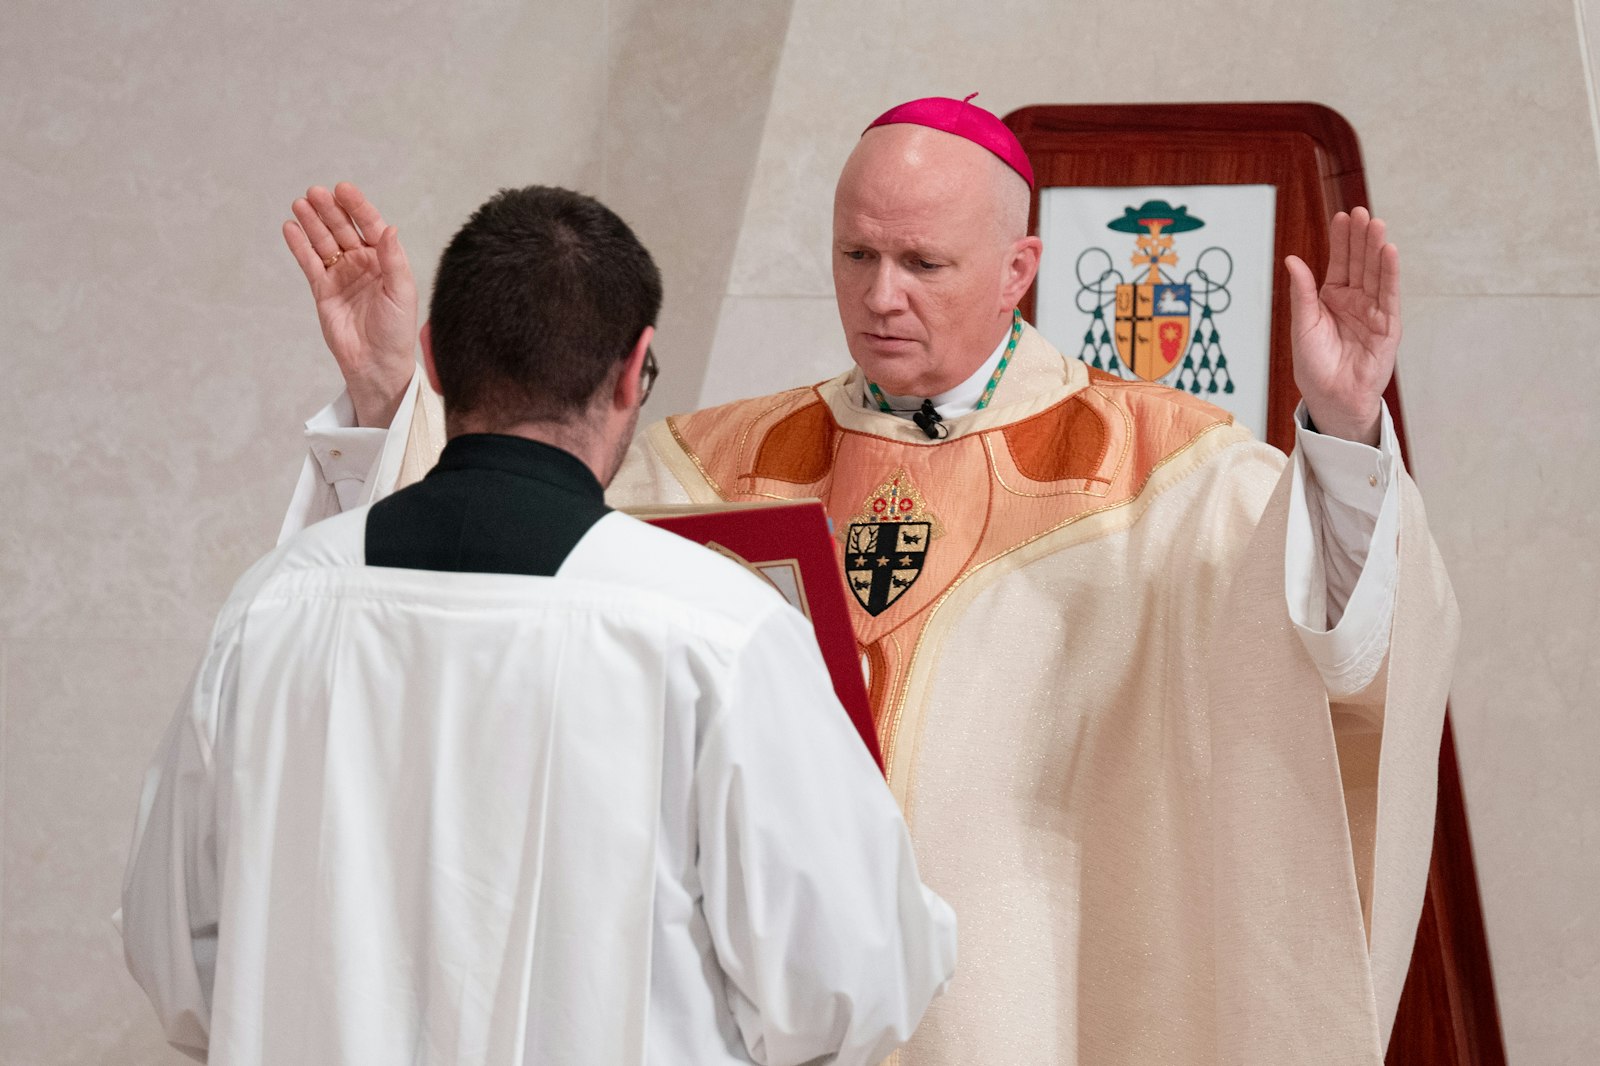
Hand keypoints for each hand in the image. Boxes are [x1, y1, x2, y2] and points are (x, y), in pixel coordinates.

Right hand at [283, 183, 417, 427]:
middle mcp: (363, 264)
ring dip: (312, 222)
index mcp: (386, 261)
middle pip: (343, 229)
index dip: (358, 207)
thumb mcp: (401, 293)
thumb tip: (389, 228)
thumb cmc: (396, 331)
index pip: (371, 226)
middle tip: (315, 193)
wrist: (376, 364)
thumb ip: (393, 260)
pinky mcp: (323, 290)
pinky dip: (299, 245)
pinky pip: (309, 262)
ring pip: (324, 242)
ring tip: (300, 204)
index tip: (344, 189)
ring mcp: (341, 275)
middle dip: (330, 210)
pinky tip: (291, 228)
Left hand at [1285, 207, 1398, 445]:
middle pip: (1359, 263)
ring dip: (1376, 249)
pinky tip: (1389, 252)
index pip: (1339, 263)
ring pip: (1375, 275)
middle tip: (1361, 212)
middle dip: (1360, 238)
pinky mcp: (1387, 326)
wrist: (1330, 398)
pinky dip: (1389, 274)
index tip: (1341, 216)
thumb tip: (1292, 260)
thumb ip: (1302, 293)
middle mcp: (1355, 301)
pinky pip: (1388, 296)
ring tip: (1376, 224)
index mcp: (1332, 299)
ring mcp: (1373, 312)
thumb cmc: (1314, 366)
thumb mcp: (1303, 324)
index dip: (1341, 241)